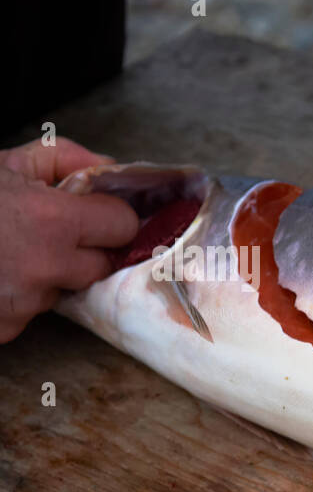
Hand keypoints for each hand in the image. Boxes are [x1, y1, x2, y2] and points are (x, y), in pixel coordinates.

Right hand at [0, 138, 137, 342]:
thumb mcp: (3, 165)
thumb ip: (63, 161)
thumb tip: (110, 169)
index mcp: (50, 220)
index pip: (122, 226)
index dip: (111, 216)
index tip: (97, 213)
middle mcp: (44, 268)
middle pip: (100, 266)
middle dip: (83, 250)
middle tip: (47, 233)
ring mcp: (24, 304)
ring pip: (60, 290)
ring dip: (45, 275)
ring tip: (5, 252)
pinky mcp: (4, 330)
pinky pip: (27, 313)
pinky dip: (14, 297)